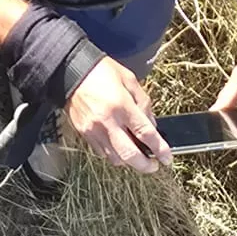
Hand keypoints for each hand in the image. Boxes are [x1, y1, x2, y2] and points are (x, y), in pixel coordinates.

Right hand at [65, 56, 170, 170]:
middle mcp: (108, 121)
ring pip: (116, 159)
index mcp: (122, 105)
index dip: (160, 149)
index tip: (167, 159)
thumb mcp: (128, 79)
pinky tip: (119, 146)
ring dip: (129, 161)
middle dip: (146, 165)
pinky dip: (114, 154)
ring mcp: (94, 130)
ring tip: (136, 153)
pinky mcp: (85, 134)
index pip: (145, 134)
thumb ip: (143, 103)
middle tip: (153, 165)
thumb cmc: (100, 71)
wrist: (70, 70)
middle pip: (131, 155)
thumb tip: (153, 125)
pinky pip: (103, 153)